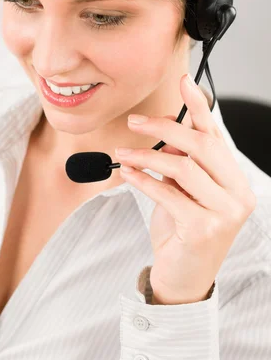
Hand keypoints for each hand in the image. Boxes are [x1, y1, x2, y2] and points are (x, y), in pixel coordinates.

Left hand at [114, 73, 255, 304]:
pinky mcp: (204, 229)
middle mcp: (237, 193)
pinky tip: (127, 172)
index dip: (199, 106)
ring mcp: (225, 213)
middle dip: (164, 128)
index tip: (184, 81)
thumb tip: (163, 129)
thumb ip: (179, 160)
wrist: (183, 277)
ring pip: (182, 167)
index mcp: (234, 179)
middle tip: (135, 122)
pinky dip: (143, 179)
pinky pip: (168, 193)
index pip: (216, 134)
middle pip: (201, 145)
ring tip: (123, 152)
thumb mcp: (182, 190)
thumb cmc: (182, 229)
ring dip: (146, 155)